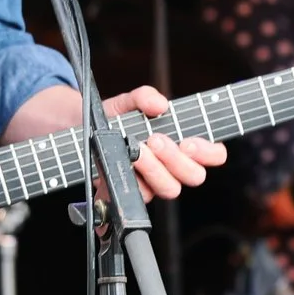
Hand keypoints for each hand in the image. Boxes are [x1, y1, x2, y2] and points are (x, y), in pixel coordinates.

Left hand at [102, 86, 225, 201]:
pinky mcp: (130, 192)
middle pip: (193, 176)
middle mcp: (171, 167)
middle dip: (177, 159)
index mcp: (182, 145)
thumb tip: (159, 105)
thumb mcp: (128, 102)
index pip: (213, 155)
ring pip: (169, 188)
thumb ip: (145, 97)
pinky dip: (131, 180)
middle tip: (156, 140)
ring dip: (155, 169)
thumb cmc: (115, 119)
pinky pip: (139, 197)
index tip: (190, 142)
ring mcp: (152, 182)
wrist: (81, 131)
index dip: (209, 153)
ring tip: (138, 150)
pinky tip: (121, 165)